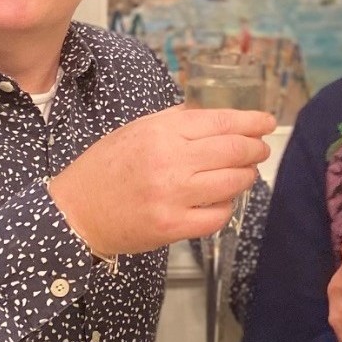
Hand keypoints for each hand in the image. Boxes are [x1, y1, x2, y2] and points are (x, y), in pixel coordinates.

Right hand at [48, 104, 275, 256]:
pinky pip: (218, 215)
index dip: (251, 122)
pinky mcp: (172, 226)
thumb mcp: (137, 130)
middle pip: (234, 150)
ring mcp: (172, 196)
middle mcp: (170, 160)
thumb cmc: (105, 168)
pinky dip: (227, 206)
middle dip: (255, 149)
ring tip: (244, 174)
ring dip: (246, 176)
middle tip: (260, 150)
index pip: (221, 122)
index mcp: (161, 131)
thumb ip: (175, 121)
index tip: (267, 123)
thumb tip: (215, 115)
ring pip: (232, 182)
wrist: (75, 212)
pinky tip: (221, 200)